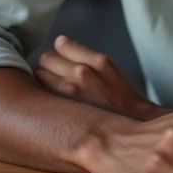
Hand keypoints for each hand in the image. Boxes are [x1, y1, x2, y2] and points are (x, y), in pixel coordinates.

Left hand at [35, 36, 160, 121]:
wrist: (133, 130)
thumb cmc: (121, 101)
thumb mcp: (110, 69)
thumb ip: (85, 54)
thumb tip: (60, 41)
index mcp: (98, 61)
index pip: (60, 45)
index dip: (59, 54)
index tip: (60, 62)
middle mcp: (82, 73)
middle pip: (46, 59)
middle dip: (48, 66)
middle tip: (55, 78)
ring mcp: (70, 92)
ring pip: (39, 75)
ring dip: (43, 81)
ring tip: (52, 91)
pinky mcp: (62, 111)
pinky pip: (40, 95)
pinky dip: (41, 96)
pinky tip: (48, 103)